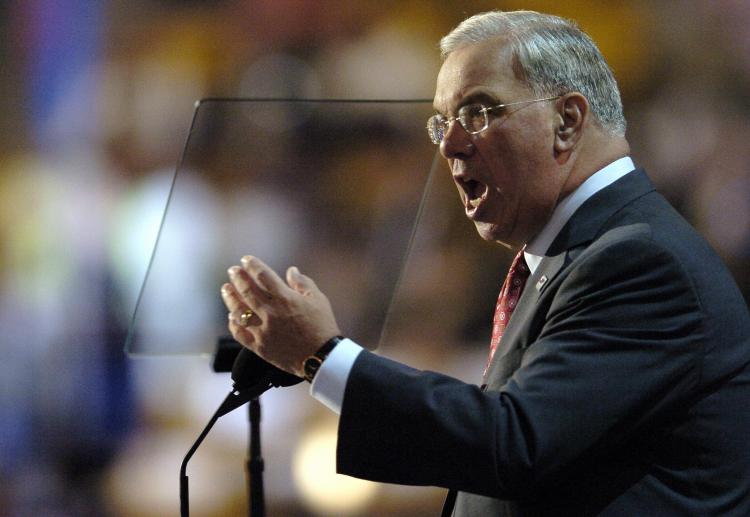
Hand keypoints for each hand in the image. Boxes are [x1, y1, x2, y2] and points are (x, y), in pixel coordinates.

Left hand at [221, 255, 340, 376]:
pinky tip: (231, 316)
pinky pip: (240, 334)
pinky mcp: (259, 347)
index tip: (246, 259)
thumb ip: (303, 283)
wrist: (321, 357)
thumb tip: (291, 270)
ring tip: (226, 289)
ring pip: (239, 311)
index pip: (263, 276)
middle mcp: (271, 313)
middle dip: (237, 278)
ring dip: (230, 298)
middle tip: (232, 271)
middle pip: (247, 291)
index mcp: (285, 299)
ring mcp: (263, 331)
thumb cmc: (322, 326)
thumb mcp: (318, 299)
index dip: (252, 265)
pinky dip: (233, 324)